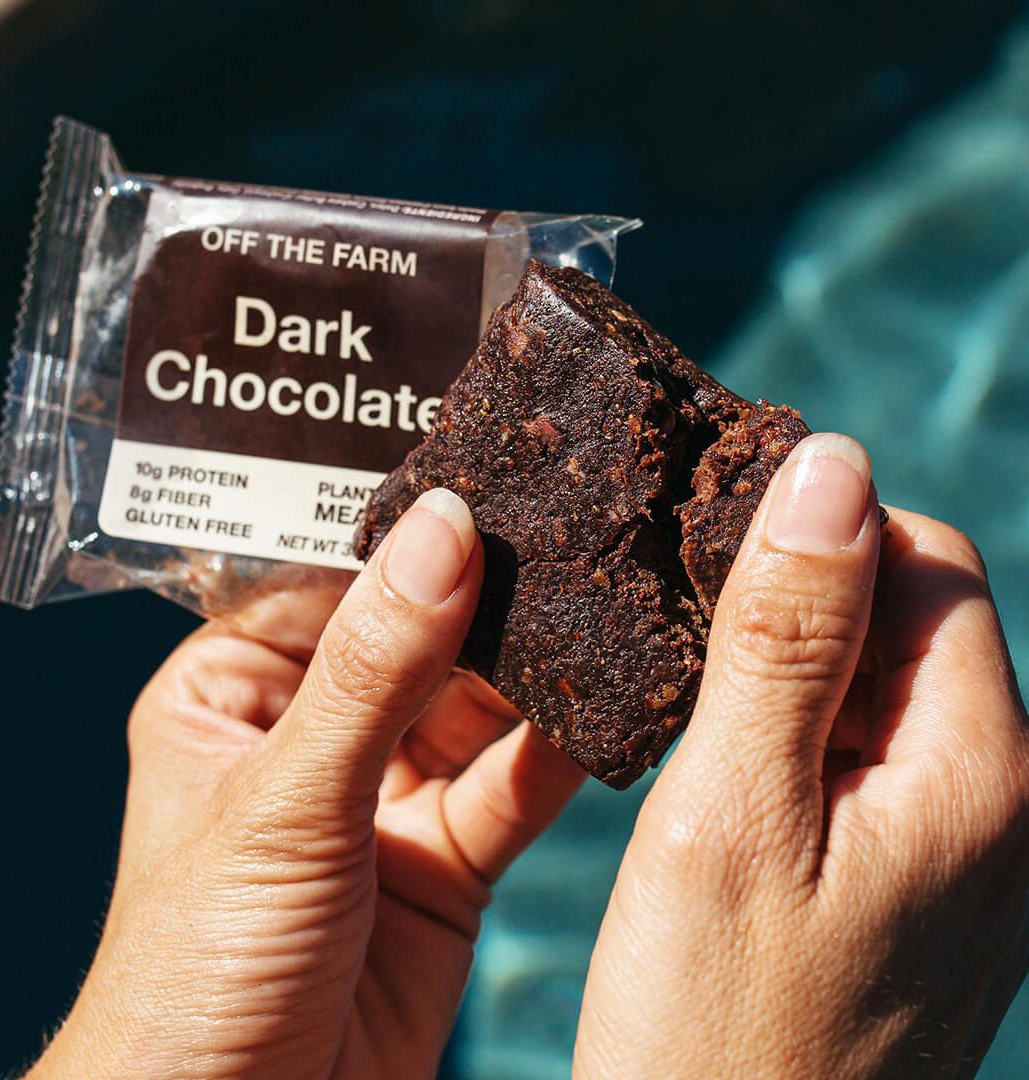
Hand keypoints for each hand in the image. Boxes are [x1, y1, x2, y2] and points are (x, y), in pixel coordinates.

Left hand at [27, 488, 585, 1079]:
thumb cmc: (198, 972)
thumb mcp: (286, 801)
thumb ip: (376, 667)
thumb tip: (446, 528)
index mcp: (234, 691)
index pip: (332, 580)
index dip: (411, 536)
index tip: (497, 482)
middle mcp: (312, 732)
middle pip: (418, 639)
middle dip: (491, 603)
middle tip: (576, 540)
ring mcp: (384, 793)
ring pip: (477, 708)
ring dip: (537, 673)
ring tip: (609, 609)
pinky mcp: (447, 857)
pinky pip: (514, 784)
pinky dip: (562, 752)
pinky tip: (613, 707)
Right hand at [575, 433, 1028, 1079]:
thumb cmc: (714, 1028)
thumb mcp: (729, 813)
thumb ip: (786, 638)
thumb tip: (829, 466)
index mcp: (982, 771)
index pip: (924, 562)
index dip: (815, 543)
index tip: (706, 573)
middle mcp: (1008, 801)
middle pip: (914, 618)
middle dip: (802, 607)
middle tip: (688, 661)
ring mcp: (972, 847)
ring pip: (886, 685)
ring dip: (793, 674)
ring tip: (703, 732)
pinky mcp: (925, 880)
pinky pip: (874, 756)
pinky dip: (801, 737)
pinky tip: (732, 784)